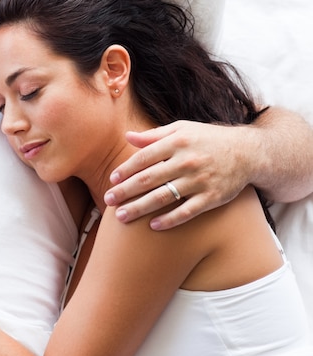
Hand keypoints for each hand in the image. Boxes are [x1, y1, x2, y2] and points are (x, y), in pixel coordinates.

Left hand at [104, 121, 248, 229]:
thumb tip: (127, 137)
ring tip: (121, 217)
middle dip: (125, 191)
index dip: (126, 170)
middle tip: (108, 200)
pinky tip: (152, 225)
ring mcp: (200, 181)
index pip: (145, 158)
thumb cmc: (208, 139)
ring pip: (163, 198)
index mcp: (178, 142)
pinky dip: (169, 220)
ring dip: (139, 208)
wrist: (248, 152)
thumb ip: (154, 135)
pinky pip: (186, 212)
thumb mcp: (182, 129)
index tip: (112, 180)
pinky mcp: (212, 198)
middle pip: (149, 179)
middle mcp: (187, 161)